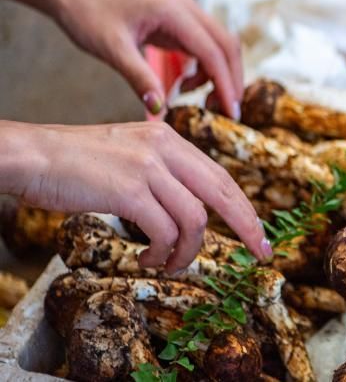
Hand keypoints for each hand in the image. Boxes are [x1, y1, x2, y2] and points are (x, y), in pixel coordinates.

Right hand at [0, 120, 271, 271]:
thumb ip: (161, 171)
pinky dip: (162, 252)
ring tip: (168, 264)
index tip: (258, 233)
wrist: (30, 156)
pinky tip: (146, 259)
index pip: (220, 176)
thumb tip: (190, 207)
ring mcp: (147, 167)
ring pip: (195, 218)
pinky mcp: (128, 190)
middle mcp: (164, 146)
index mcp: (168, 137)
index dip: (243, 207)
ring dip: (187, 252)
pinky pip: (165, 231)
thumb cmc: (72, 163)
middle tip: (260, 254)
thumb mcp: (128, 154)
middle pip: (223, 192)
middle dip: (246, 226)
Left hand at [54, 0, 242, 117]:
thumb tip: (160, 109)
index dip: (225, 83)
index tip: (231, 112)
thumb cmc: (89, 17)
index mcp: (174, 11)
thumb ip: (139, 78)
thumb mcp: (112, 50)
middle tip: (228, 113)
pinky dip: (206, 68)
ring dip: (220, 75)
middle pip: (227, 46)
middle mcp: (188, 7)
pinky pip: (207, 46)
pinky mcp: (182, 22)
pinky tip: (186, 84)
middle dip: (232, 80)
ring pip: (221, 46)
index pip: (212, 51)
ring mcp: (187, 13)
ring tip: (202, 101)